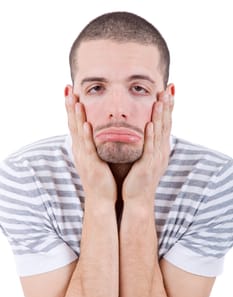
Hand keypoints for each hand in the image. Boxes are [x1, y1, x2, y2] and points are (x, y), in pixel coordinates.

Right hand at [65, 86, 116, 202]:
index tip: (71, 91)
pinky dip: (86, 135)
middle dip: (70, 106)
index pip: (75, 124)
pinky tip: (85, 124)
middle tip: (67, 88)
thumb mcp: (97, 158)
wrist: (103, 198)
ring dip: (76, 116)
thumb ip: (96, 145)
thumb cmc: (103, 178)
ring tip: (74, 99)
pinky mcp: (92, 165)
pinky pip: (89, 148)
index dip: (72, 108)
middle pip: (73, 124)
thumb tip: (97, 133)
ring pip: (78, 133)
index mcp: (82, 148)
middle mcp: (80, 150)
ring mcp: (84, 157)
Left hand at [122, 89, 173, 203]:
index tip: (167, 92)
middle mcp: (161, 152)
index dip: (167, 108)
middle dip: (167, 107)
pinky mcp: (147, 166)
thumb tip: (144, 129)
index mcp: (159, 149)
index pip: (165, 124)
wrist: (137, 199)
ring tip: (160, 100)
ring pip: (159, 134)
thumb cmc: (138, 178)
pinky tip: (149, 124)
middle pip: (165, 125)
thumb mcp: (145, 158)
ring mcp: (155, 159)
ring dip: (160, 117)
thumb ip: (146, 144)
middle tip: (168, 89)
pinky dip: (149, 136)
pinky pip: (149, 148)